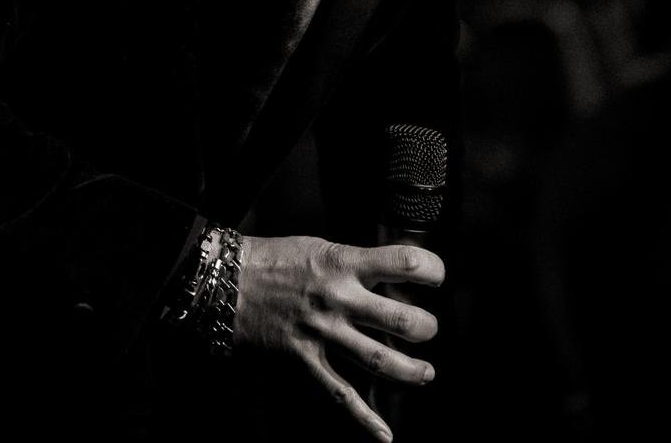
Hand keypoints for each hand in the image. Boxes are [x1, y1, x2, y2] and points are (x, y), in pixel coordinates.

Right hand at [234, 234, 442, 440]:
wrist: (231, 283)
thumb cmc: (278, 260)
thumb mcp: (322, 247)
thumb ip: (356, 262)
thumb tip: (393, 276)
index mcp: (343, 262)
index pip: (402, 262)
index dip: (431, 270)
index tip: (438, 277)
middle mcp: (338, 298)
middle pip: (399, 318)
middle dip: (425, 328)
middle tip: (430, 329)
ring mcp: (322, 333)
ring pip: (379, 359)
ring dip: (410, 371)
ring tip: (426, 373)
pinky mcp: (305, 360)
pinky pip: (340, 394)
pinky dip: (364, 418)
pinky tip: (386, 434)